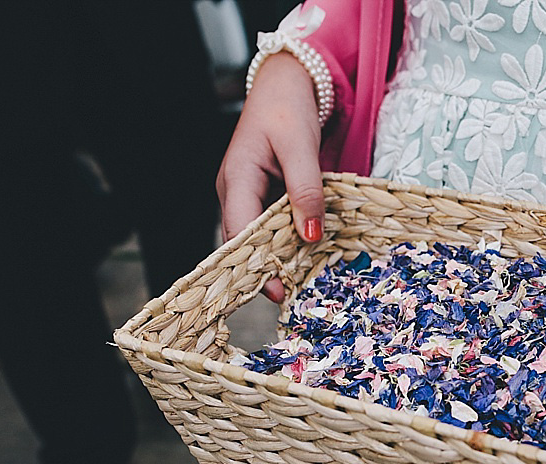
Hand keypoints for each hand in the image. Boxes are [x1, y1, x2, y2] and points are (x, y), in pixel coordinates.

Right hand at [216, 52, 324, 301]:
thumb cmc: (288, 108)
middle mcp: (235, 191)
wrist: (289, 83)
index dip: (256, 264)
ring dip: (279, 258)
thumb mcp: (300, 146)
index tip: (277, 290)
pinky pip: (272, 225)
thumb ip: (306, 189)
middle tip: (293, 297)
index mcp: (236, 178)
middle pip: (245, 242)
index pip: (239, 231)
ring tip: (302, 285)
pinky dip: (288, 240)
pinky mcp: (263, 195)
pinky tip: (308, 256)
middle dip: (265, 269)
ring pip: (259, 236)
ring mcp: (247, 194)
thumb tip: (310, 235)